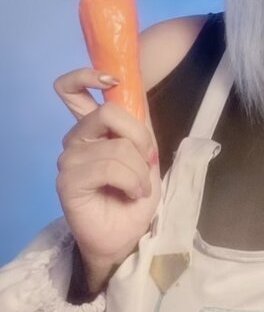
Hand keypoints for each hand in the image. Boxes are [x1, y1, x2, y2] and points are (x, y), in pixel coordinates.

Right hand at [54, 68, 160, 291]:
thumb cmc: (134, 196)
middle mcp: (76, 139)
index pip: (70, 89)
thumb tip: (137, 90)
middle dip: (139, 136)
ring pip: (116, 146)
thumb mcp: (146, 155)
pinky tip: (132, 193)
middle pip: (106, 113)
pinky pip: (109, 167)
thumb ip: (139, 125)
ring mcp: (69, 159)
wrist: (125, 237)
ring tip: (139, 188)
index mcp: (91, 129)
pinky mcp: (68, 181)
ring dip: (139, 169)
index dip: (88, 75)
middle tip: (148, 160)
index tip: (113, 80)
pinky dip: (131, 180)